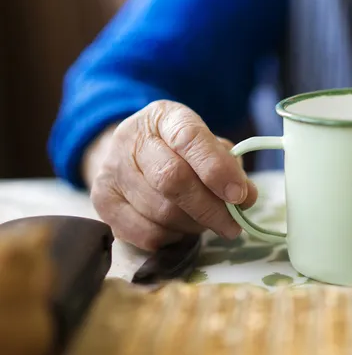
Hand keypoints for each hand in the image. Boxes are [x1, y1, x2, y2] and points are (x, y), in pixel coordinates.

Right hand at [88, 100, 256, 250]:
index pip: (190, 139)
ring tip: (205, 222)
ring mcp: (111, 171)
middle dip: (210, 208)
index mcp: (163, 117)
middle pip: (172, 179)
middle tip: (232, 225)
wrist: (130, 155)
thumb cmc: (179, 151)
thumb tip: (245, 198)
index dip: (217, 170)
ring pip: (161, 212)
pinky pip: (145, 233)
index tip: (240, 195)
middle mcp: (131, 139)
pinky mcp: (102, 202)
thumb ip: (229, 167)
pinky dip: (171, 237)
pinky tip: (179, 228)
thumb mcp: (207, 146)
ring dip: (193, 225)